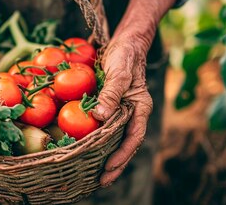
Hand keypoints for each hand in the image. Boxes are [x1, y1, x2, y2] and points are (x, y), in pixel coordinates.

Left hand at [92, 34, 152, 186]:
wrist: (124, 43)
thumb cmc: (125, 55)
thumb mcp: (119, 72)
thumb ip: (111, 94)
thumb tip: (100, 117)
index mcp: (140, 108)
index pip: (134, 137)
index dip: (122, 154)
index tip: (109, 167)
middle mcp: (132, 113)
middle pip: (125, 144)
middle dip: (114, 164)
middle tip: (100, 181)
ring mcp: (121, 112)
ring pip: (114, 139)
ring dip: (105, 157)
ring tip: (93, 175)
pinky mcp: (110, 108)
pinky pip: (104, 128)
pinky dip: (97, 142)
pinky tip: (85, 151)